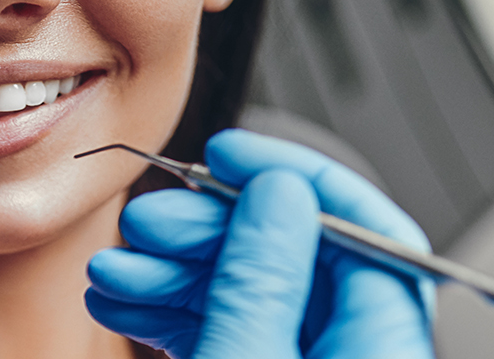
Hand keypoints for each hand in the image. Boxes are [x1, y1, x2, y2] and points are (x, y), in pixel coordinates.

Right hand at [85, 129, 434, 357]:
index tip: (233, 155)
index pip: (369, 234)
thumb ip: (263, 283)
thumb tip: (277, 196)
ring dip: (172, 271)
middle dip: (209, 231)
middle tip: (148, 221)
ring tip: (114, 269)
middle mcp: (349, 355)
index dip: (297, 181)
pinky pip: (224, 331)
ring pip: (247, 295)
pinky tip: (122, 300)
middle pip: (295, 259)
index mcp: (380, 348)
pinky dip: (170, 311)